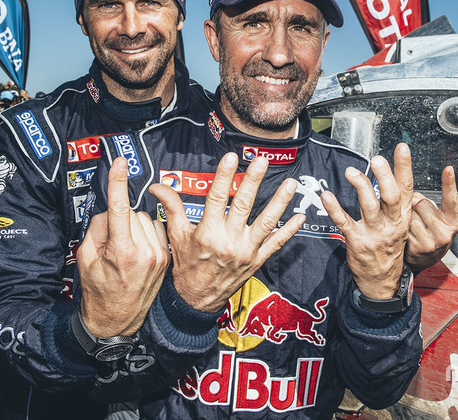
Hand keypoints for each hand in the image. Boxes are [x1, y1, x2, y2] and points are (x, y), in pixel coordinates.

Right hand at [78, 157, 169, 336]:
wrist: (118, 321)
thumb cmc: (98, 290)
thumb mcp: (86, 259)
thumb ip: (97, 229)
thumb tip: (110, 210)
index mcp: (122, 252)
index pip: (119, 209)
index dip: (118, 183)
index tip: (119, 162)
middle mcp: (145, 252)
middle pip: (132, 213)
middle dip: (120, 221)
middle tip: (111, 244)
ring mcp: (159, 256)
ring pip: (144, 220)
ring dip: (134, 226)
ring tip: (126, 250)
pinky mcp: (166, 257)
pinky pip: (155, 230)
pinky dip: (146, 234)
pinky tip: (139, 250)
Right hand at [151, 152, 303, 312]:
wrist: (196, 300)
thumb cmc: (186, 266)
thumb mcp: (176, 236)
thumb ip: (172, 207)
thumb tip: (158, 186)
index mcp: (207, 233)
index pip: (216, 198)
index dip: (224, 176)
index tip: (231, 157)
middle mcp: (228, 241)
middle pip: (243, 206)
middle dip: (253, 181)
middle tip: (262, 161)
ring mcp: (245, 252)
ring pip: (265, 223)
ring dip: (279, 202)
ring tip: (290, 183)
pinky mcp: (257, 261)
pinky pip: (276, 244)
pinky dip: (289, 230)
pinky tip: (300, 216)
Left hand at [321, 143, 414, 299]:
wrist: (382, 280)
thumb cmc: (388, 246)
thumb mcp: (399, 224)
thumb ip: (395, 202)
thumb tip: (388, 174)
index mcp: (402, 216)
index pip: (406, 187)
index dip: (404, 167)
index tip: (402, 148)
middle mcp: (391, 224)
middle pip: (391, 196)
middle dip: (384, 176)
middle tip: (377, 159)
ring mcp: (374, 233)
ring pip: (369, 206)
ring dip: (360, 186)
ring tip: (350, 171)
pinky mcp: (357, 242)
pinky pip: (344, 223)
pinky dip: (335, 208)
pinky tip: (327, 196)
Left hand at [405, 166, 457, 272]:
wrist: (425, 259)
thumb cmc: (431, 231)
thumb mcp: (439, 217)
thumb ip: (427, 203)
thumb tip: (410, 195)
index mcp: (453, 223)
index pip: (451, 200)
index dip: (449, 183)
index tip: (448, 169)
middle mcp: (444, 234)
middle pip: (422, 203)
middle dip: (416, 204)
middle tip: (419, 215)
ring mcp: (429, 243)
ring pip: (409, 213)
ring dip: (406, 214)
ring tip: (412, 224)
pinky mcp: (414, 249)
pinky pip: (400, 225)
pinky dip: (399, 225)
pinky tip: (404, 232)